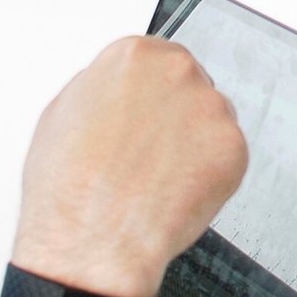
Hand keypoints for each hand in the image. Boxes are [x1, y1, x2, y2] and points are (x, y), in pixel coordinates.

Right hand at [9, 35, 247, 296]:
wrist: (92, 240)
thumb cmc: (69, 187)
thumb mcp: (63, 114)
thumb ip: (102, 90)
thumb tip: (119, 94)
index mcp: (134, 56)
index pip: (160, 61)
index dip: (153, 97)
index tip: (148, 117)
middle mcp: (177, 72)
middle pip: (191, 87)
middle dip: (177, 119)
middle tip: (153, 154)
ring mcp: (210, 108)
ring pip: (212, 122)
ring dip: (196, 146)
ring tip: (159, 180)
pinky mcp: (233, 147)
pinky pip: (228, 157)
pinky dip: (211, 177)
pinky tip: (177, 193)